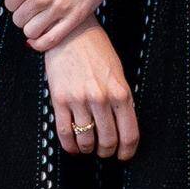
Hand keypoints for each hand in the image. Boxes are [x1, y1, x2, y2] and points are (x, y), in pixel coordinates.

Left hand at [0, 0, 118, 52]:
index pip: (9, 2)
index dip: (15, 1)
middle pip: (18, 18)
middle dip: (22, 14)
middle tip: (32, 7)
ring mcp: (58, 8)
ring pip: (30, 31)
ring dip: (31, 28)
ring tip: (38, 19)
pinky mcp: (74, 18)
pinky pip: (50, 40)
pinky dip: (40, 43)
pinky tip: (39, 39)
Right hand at [40, 25, 137, 166]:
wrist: (71, 32)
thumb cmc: (96, 49)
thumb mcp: (118, 72)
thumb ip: (122, 98)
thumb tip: (123, 125)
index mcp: (121, 92)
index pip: (129, 134)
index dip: (127, 151)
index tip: (123, 156)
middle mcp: (101, 99)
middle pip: (108, 140)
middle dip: (107, 151)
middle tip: (104, 151)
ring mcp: (80, 100)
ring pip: (86, 139)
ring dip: (88, 149)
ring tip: (88, 148)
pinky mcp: (60, 100)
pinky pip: (64, 132)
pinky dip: (70, 146)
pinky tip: (73, 147)